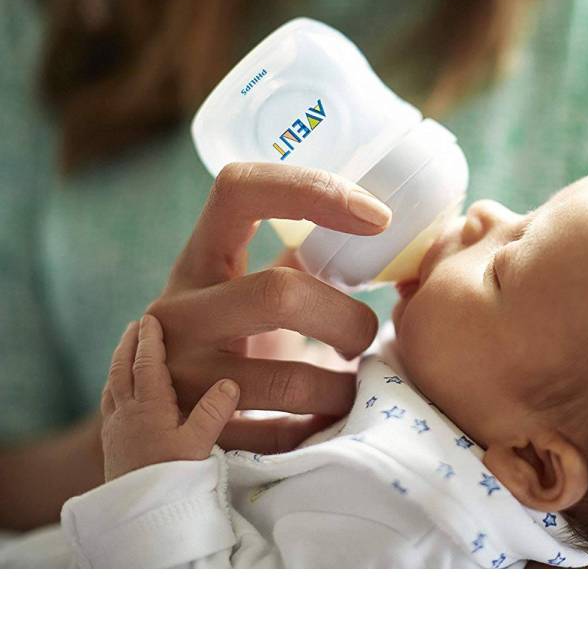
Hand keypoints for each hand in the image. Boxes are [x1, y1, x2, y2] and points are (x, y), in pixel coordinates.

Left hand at [101, 315, 240, 480]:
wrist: (139, 515)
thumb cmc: (171, 480)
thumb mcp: (199, 445)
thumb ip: (214, 411)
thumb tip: (230, 382)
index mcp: (148, 407)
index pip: (146, 364)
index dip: (149, 340)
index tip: (150, 319)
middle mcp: (126, 414)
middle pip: (122, 370)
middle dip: (129, 345)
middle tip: (135, 326)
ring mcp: (115, 431)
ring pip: (112, 387)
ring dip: (119, 364)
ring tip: (125, 353)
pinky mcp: (112, 447)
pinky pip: (109, 406)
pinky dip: (113, 389)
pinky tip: (119, 396)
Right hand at [145, 163, 390, 452]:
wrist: (154, 427)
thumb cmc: (228, 341)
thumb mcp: (246, 290)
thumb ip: (302, 260)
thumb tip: (393, 235)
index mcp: (196, 262)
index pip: (239, 190)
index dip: (312, 190)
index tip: (379, 217)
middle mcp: (176, 314)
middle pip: (278, 293)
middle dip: (345, 320)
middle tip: (363, 339)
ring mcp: (178, 379)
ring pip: (290, 382)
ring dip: (342, 389)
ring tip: (350, 390)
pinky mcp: (192, 438)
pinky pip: (283, 438)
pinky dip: (319, 432)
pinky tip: (323, 424)